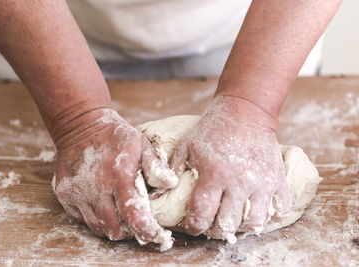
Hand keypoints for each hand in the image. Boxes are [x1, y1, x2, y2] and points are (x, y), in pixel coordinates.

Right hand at [53, 108, 177, 241]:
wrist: (81, 125)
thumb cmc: (116, 136)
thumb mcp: (141, 144)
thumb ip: (156, 167)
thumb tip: (172, 184)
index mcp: (119, 174)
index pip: (133, 216)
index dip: (145, 230)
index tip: (153, 233)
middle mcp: (95, 186)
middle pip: (114, 228)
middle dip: (128, 231)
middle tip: (136, 223)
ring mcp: (76, 191)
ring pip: (97, 227)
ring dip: (111, 226)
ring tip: (120, 215)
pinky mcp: (64, 193)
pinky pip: (82, 218)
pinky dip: (95, 217)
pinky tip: (103, 204)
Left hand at [169, 96, 290, 241]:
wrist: (244, 110)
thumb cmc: (212, 128)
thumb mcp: (187, 145)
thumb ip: (172, 170)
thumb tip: (156, 193)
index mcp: (213, 174)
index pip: (201, 215)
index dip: (193, 227)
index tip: (192, 226)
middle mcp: (238, 182)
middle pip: (227, 225)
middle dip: (216, 231)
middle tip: (212, 225)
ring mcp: (261, 182)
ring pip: (254, 223)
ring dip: (242, 227)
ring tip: (234, 219)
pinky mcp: (278, 179)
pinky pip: (281, 209)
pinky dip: (271, 215)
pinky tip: (258, 209)